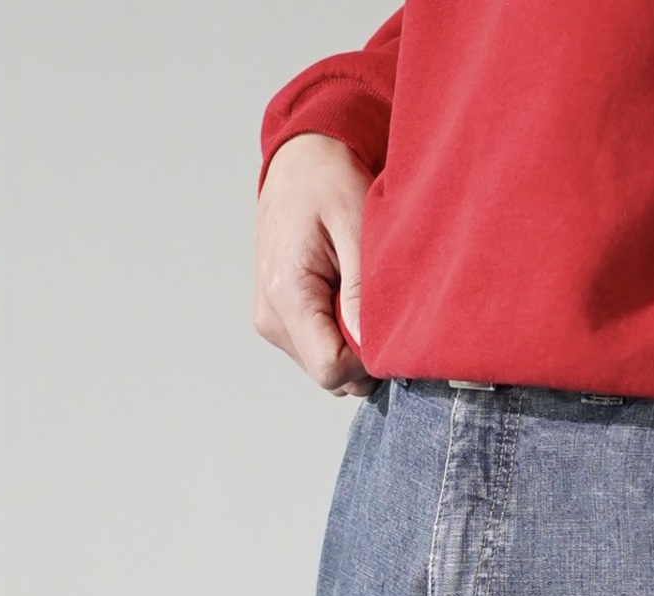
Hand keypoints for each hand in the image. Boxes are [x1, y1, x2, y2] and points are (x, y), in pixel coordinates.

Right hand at [255, 134, 374, 394]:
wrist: (301, 160)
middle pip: (329, 376)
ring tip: (356, 292)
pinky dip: (339, 334)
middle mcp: (270, 316)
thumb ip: (362, 292)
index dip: (366, 361)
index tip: (384, 326)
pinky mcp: (277, 318)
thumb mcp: (357, 227)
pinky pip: (317, 348)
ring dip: (351, 344)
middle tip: (374, 303)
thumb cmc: (329, 180)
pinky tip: (344, 295)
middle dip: (362, 353)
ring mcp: (270, 320)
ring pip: (325, 367)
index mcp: (286, 294)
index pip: (331, 370)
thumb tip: (371, 348)